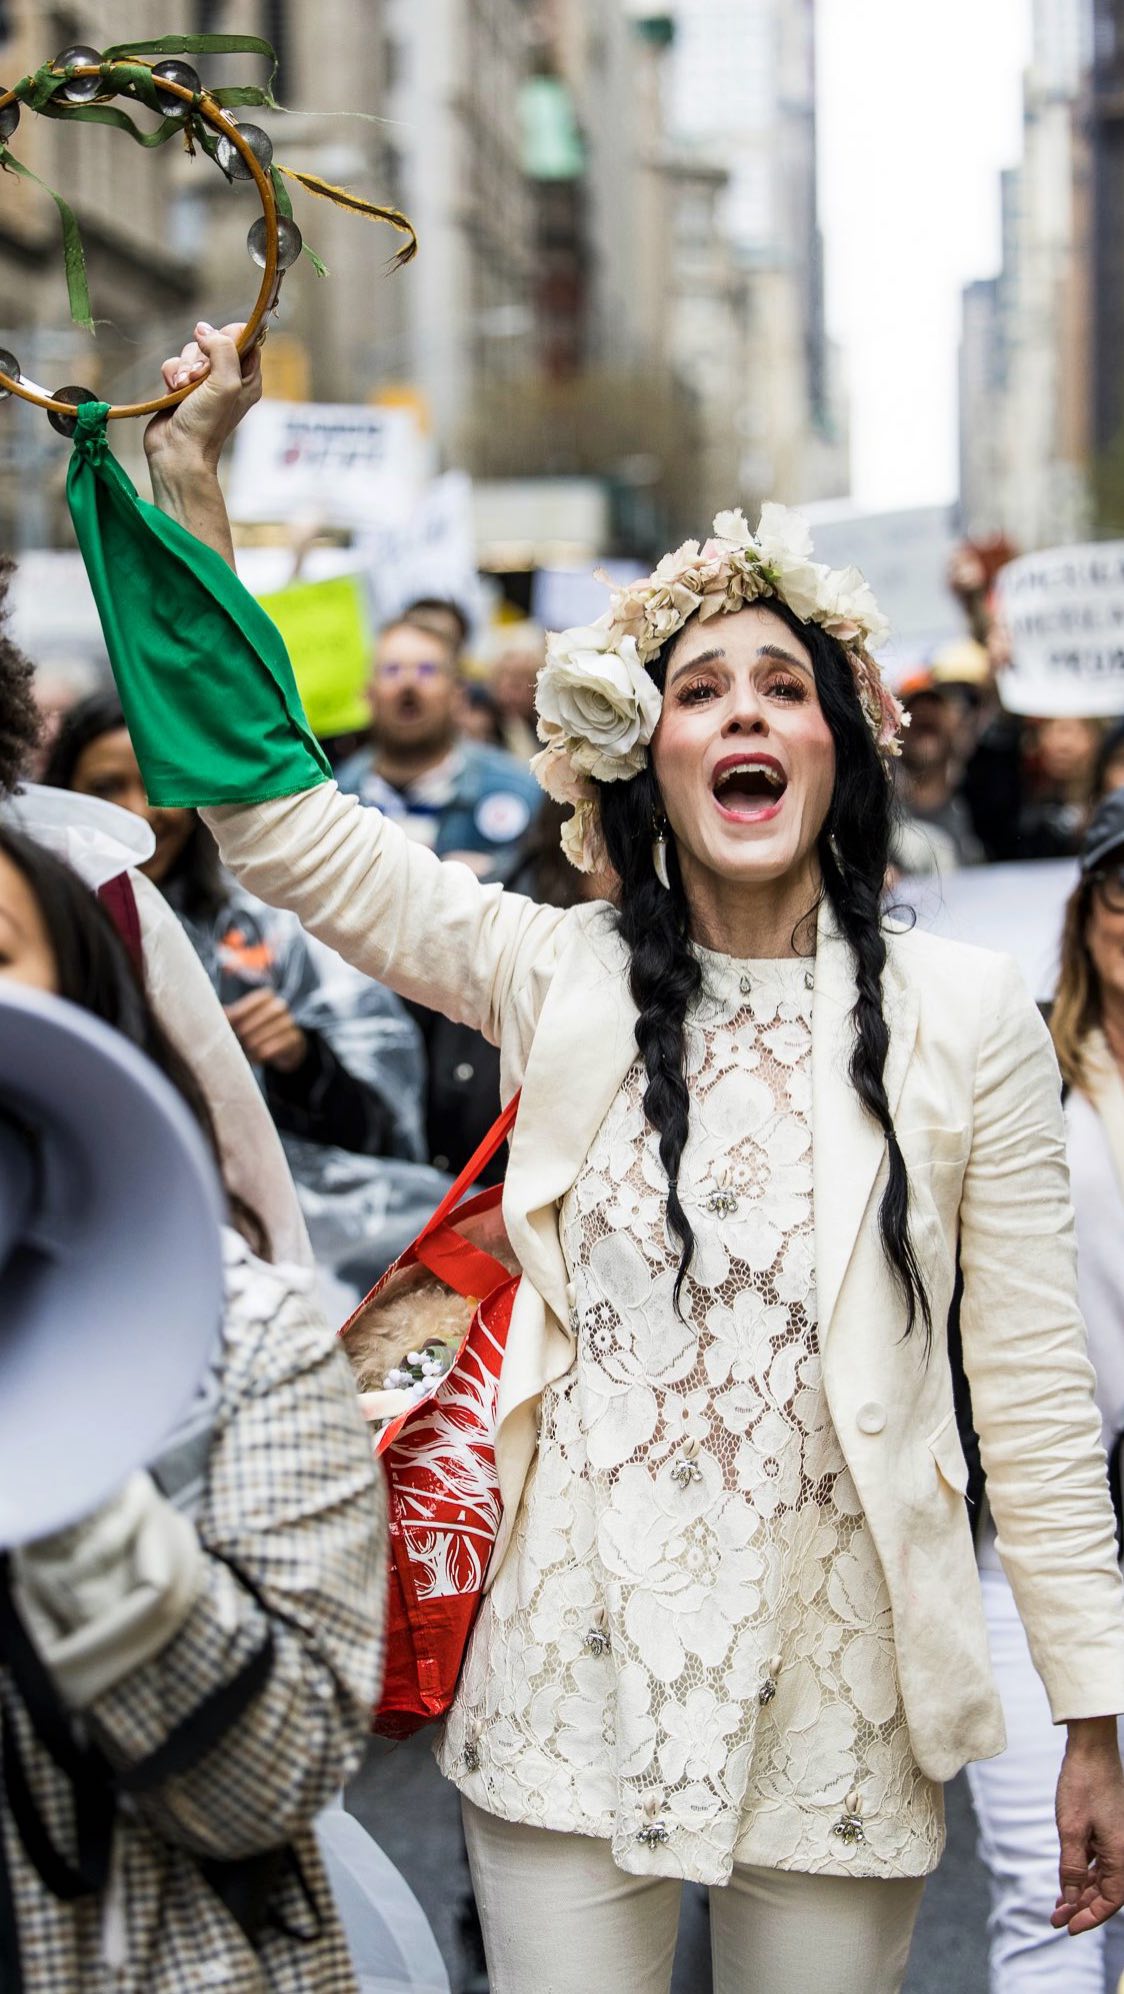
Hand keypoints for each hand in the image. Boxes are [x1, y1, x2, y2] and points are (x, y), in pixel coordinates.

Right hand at [144, 320, 261, 480]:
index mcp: (247, 379)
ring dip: (183, 367)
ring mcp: (203, 383)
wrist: (177, 451)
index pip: (245, 340)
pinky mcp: (181, 386)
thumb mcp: (226, 383)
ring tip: (183, 388)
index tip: (216, 346)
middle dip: (200, 356)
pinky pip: (175, 363)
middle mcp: (227, 378)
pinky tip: (172, 390)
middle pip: (213, 342)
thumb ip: (223, 349)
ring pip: (191, 351)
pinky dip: (171, 373)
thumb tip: (204, 330)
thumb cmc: (206, 423)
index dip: (228, 337)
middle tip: (197, 378)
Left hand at [224, 988, 307, 1072]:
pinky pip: (274, 1048)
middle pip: (257, 1019)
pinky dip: (261, 1055)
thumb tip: (214, 1015)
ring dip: (252, 1045)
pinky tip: (254, 1058)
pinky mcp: (295, 1039)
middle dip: (244, 1033)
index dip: (237, 1015)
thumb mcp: (245, 1019)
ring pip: (265, 1035)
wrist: (286, 1045)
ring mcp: (289, 1022)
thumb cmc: (258, 1029)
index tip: (226, 1025)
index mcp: (266, 996)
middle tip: (234, 1042)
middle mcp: (280, 1006)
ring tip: (243, 1051)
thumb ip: (231, 1015)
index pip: (249, 1004)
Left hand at [1051, 1718, 1123, 1934]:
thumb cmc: (1082, 1785)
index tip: (1068, 1928)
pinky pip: (1099, 1860)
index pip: (1110, 1899)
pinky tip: (1067, 1881)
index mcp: (1122, 1854)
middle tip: (1056, 1920)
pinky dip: (1083, 1872)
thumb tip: (1070, 1899)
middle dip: (1081, 1907)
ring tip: (1058, 1905)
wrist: (1091, 1749)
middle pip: (1106, 1890)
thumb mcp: (1070, 1829)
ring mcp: (1118, 1839)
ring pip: (1101, 1876)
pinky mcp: (1109, 1829)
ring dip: (1080, 1891)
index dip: (1090, 1917)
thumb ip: (1070, 1867)